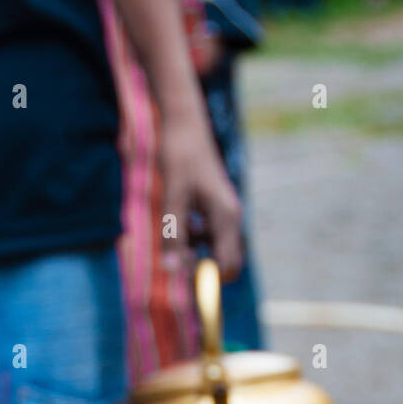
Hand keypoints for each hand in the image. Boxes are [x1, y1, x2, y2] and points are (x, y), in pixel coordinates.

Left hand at [159, 114, 242, 280]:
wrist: (184, 125)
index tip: (182, 272)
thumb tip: (171, 270)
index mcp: (226, 217)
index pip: (227, 266)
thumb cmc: (179, 156)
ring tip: (174, 239)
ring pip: (217, 251)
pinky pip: (210, 237)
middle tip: (177, 262)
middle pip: (228, 263)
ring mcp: (225, 214)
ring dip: (197, 254)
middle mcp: (231, 218)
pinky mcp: (216, 209)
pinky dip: (195, 240)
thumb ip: (173, 234)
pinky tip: (179, 226)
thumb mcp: (172, 198)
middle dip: (205, 271)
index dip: (207, 279)